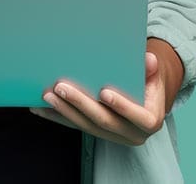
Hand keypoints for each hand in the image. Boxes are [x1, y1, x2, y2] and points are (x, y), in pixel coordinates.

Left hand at [29, 43, 179, 146]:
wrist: (147, 98)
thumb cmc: (148, 81)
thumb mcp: (155, 74)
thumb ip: (151, 69)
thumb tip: (149, 60)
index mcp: (149, 120)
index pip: (137, 116)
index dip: (121, 105)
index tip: (104, 93)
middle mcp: (130, 133)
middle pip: (103, 120)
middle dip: (81, 104)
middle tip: (61, 88)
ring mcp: (112, 135)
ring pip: (85, 125)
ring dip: (65, 111)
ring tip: (47, 95)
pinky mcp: (96, 132)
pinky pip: (75, 125)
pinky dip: (57, 116)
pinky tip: (41, 108)